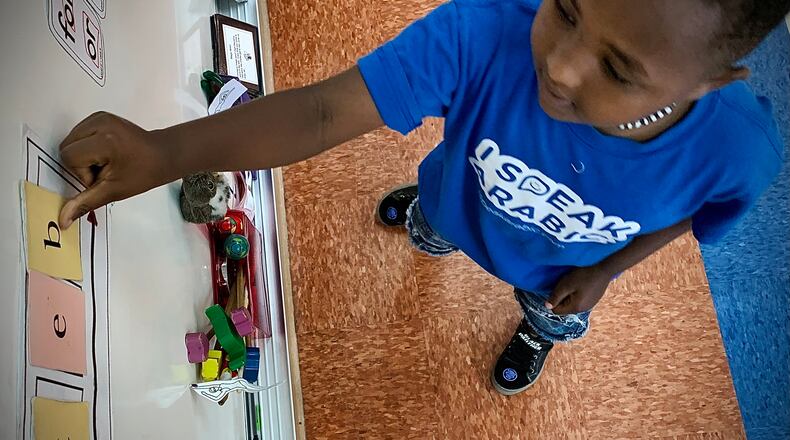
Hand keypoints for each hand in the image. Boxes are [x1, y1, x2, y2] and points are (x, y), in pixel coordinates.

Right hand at [58, 112, 178, 228]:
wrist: (163, 155)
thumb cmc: (143, 173)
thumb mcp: (114, 191)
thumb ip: (85, 203)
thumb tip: (62, 220)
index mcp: (105, 140)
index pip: (68, 157)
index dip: (83, 173)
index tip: (104, 175)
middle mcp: (100, 122)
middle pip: (67, 147)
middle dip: (81, 164)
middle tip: (106, 169)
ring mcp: (100, 117)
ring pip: (71, 141)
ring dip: (84, 155)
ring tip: (107, 161)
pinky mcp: (100, 116)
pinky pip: (79, 134)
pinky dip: (87, 146)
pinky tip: (106, 152)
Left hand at [546, 265, 611, 314]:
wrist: (604, 269)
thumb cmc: (584, 276)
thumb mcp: (566, 285)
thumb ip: (556, 296)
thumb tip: (547, 306)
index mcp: (575, 308)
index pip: (557, 311)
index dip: (553, 300)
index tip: (558, 289)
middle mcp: (583, 310)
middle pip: (564, 308)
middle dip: (562, 297)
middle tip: (567, 285)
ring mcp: (589, 306)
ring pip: (571, 303)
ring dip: (569, 295)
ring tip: (575, 284)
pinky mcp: (593, 300)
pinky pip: (579, 300)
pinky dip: (577, 294)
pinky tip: (581, 285)